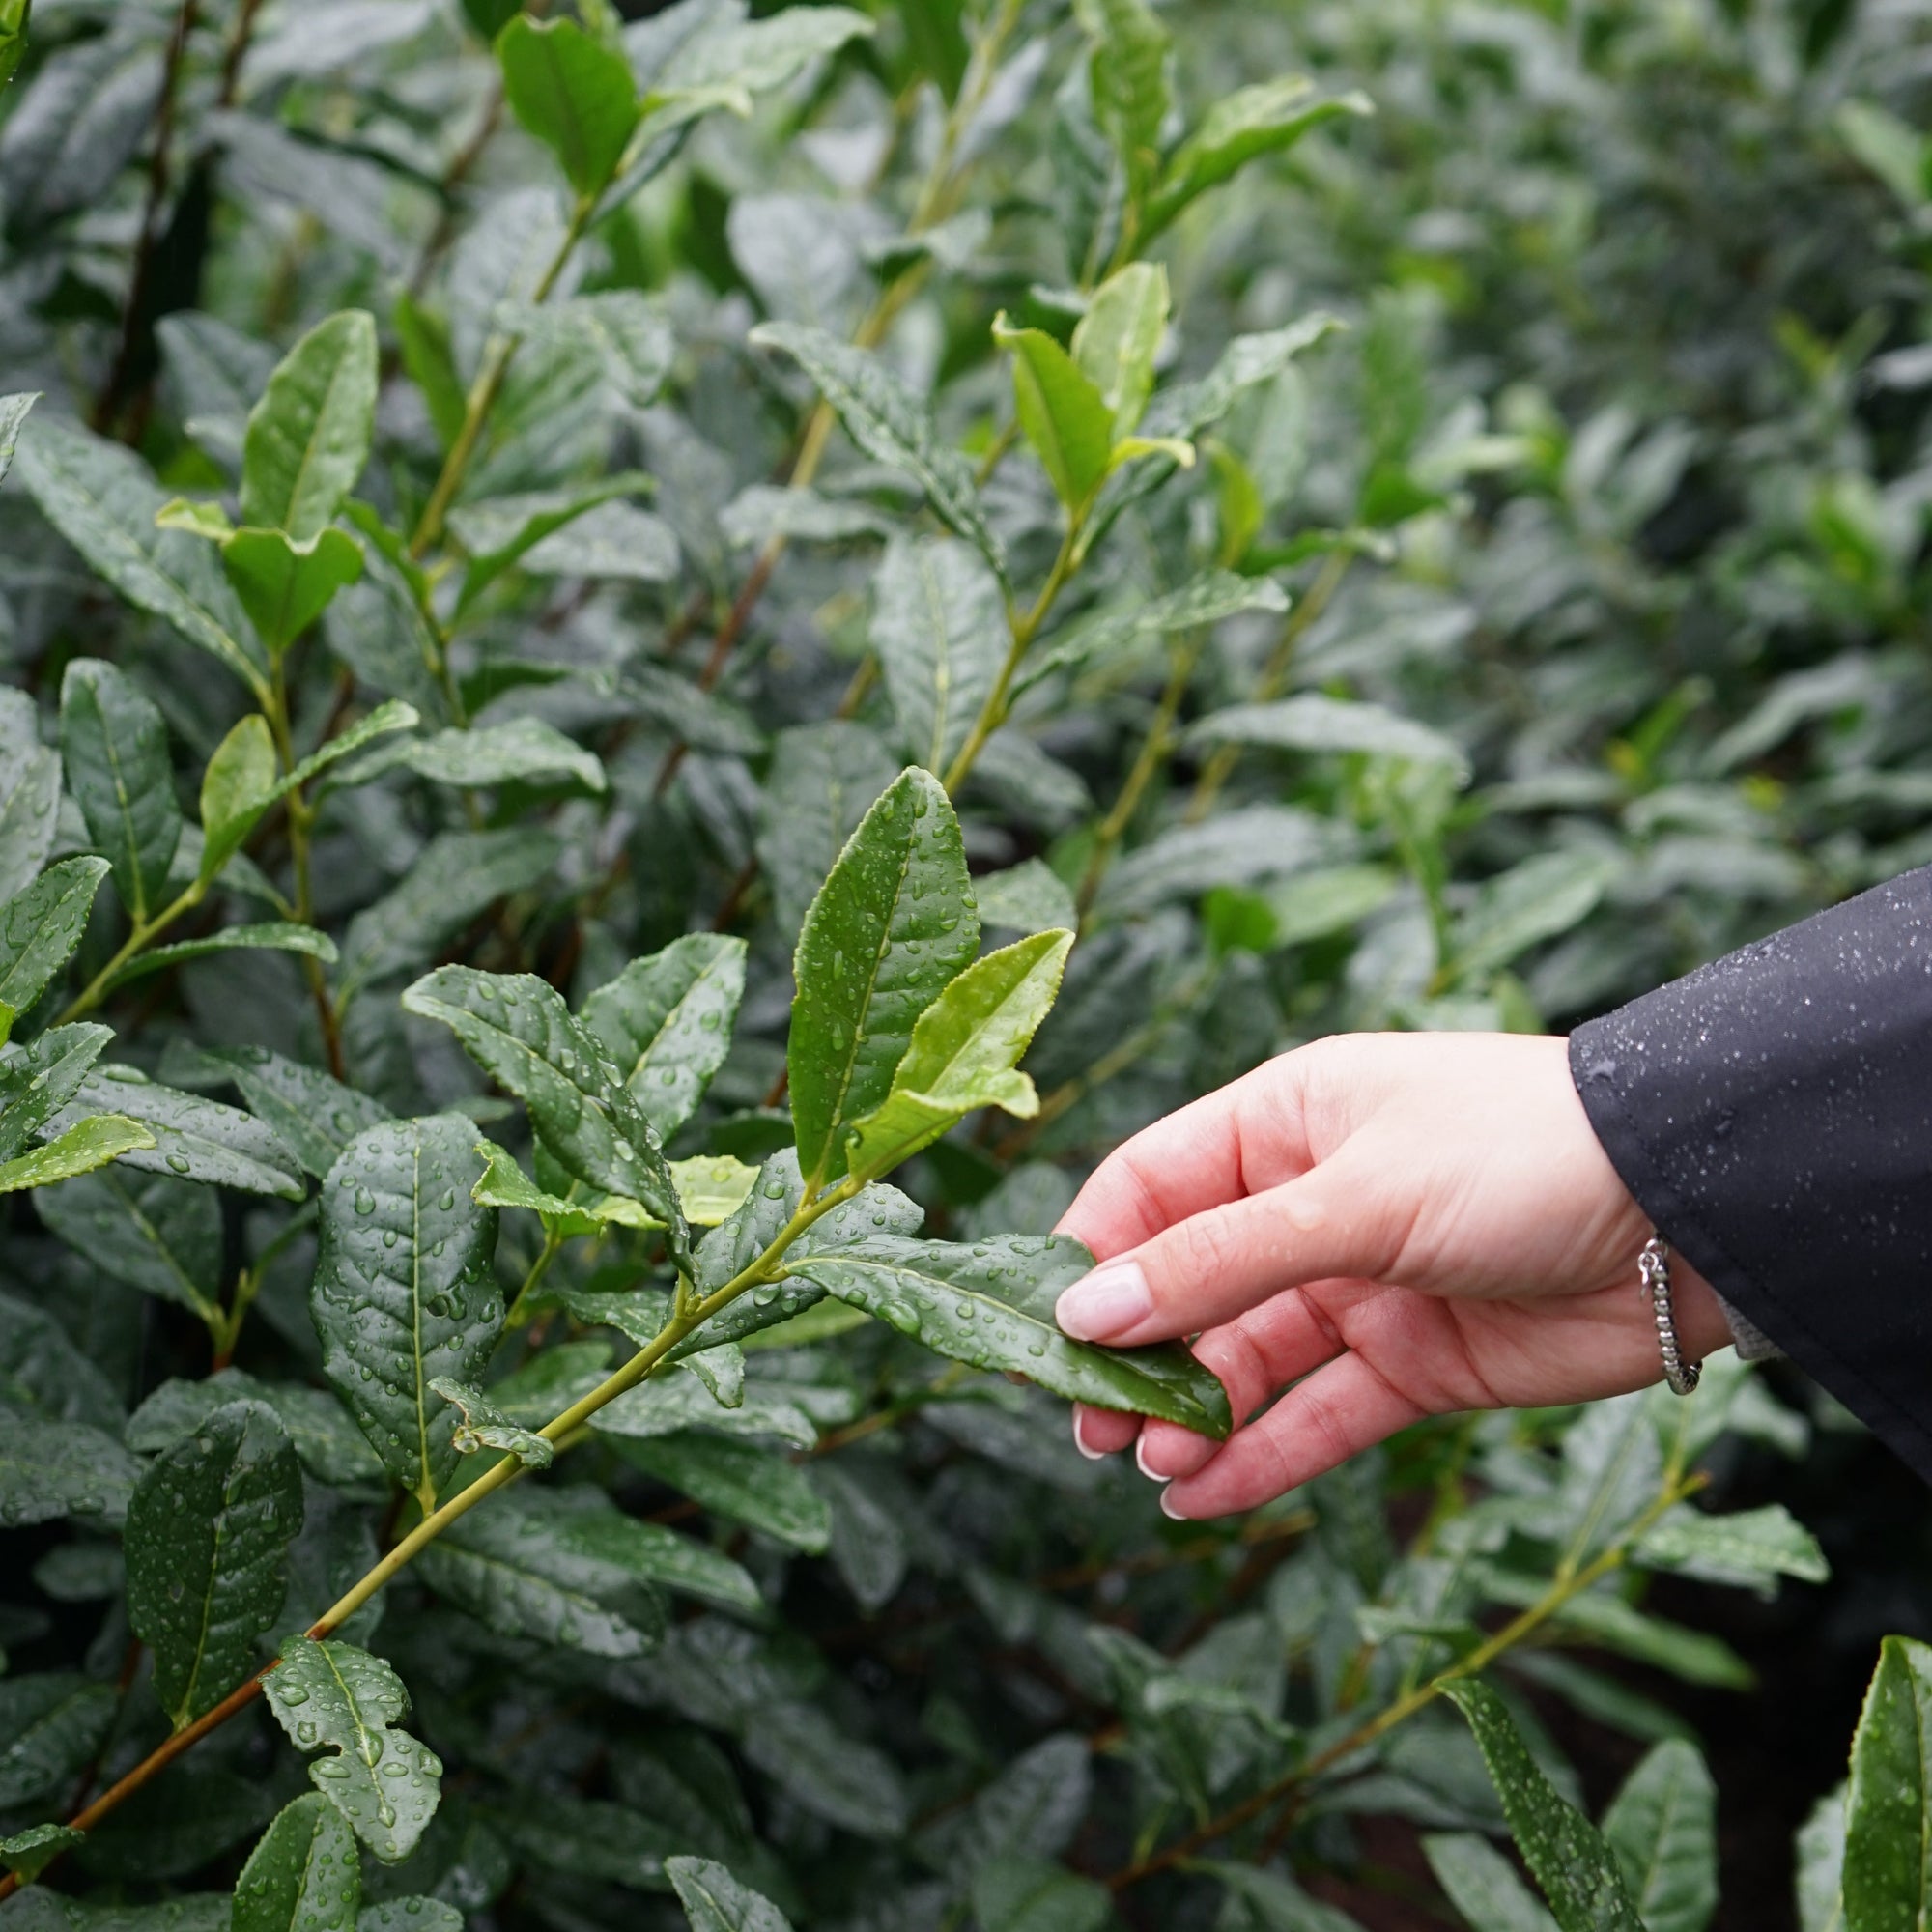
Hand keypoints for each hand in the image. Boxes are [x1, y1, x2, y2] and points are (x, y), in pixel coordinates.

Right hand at [1052, 1032, 1731, 1517]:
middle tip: (1088, 1426)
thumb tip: (1083, 1312)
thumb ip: (1216, 1262)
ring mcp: (1362, 1286)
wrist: (1693, 1215)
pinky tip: (1202, 1496)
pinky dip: (1261, 1457)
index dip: (1094, 1257)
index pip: (1148, 1187)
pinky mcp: (1415, 1363)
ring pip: (1247, 1359)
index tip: (1048, 1332)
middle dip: (1137, 1354)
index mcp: (1282, 1123)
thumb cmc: (1516, 1153)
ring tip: (1151, 1465)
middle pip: (1189, 1284)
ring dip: (1193, 1414)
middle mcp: (1309, 1204)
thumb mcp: (1352, 1198)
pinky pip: (1318, 1415)